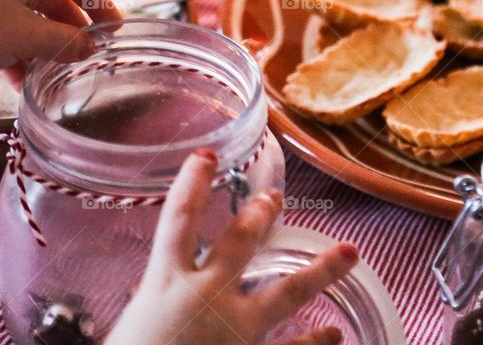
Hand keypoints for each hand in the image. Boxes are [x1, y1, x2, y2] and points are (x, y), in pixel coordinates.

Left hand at [0, 0, 121, 82]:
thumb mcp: (29, 39)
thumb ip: (66, 42)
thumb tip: (89, 47)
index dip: (102, 5)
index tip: (116, 31)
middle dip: (70, 29)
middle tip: (84, 55)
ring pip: (31, 12)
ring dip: (44, 43)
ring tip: (50, 74)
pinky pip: (8, 20)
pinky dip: (19, 45)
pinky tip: (20, 78)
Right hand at [107, 150, 358, 344]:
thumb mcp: (132, 327)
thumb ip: (150, 306)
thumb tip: (153, 295)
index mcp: (165, 284)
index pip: (178, 220)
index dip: (192, 183)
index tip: (207, 156)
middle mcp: (204, 297)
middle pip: (239, 243)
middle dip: (259, 216)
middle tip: (275, 197)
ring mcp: (234, 330)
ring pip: (285, 293)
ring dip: (320, 271)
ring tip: (350, 252)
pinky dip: (314, 343)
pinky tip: (334, 334)